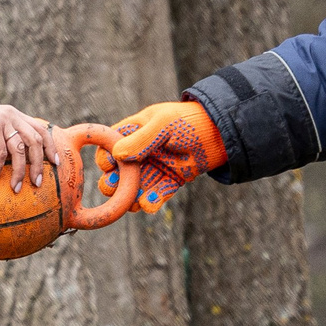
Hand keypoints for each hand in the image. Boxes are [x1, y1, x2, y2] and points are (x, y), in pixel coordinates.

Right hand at [0, 99, 55, 188]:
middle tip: (37, 183)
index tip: (55, 164)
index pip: (41, 129)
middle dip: (39, 164)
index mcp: (15, 115)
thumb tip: (18, 163)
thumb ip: (5, 141)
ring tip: (16, 188)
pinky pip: (0, 154)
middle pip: (36, 141)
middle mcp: (11, 115)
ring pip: (20, 149)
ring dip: (19, 172)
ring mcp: (2, 120)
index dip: (51, 147)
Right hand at [98, 101, 226, 211]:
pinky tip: (147, 205)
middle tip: (114, 187)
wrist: (220, 132)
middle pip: (118, 173)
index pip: (109, 148)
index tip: (109, 165)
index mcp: (133, 133)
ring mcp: (155, 168)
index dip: (105, 158)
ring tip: (131, 203)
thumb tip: (116, 154)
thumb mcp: (163, 124)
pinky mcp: (170, 181)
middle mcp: (140, 153)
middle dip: (113, 182)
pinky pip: (157, 195)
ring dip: (130, 197)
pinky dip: (151, 202)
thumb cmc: (188, 121)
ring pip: (135, 188)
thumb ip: (140, 139)